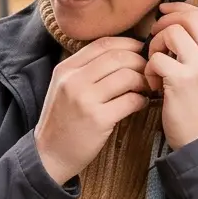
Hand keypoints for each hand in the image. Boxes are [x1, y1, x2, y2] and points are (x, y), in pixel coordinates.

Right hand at [35, 39, 152, 184]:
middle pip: (118, 57)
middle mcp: (73, 81)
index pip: (103, 44)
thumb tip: (121, 55)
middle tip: (148, 71)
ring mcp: (85, 100)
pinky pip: (131, 100)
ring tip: (145, 88)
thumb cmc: (62, 121)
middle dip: (140, 62)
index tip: (141, 51)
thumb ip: (84, 70)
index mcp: (65, 69)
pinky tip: (140, 104)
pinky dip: (142, 101)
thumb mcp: (64, 88)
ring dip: (143, 81)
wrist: (49, 155)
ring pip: (127, 76)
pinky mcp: (98, 119)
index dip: (128, 43)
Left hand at [148, 2, 197, 149]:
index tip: (164, 10)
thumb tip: (177, 23)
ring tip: (155, 66)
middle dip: (164, 23)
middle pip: (187, 18)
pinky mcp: (181, 80)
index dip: (180, 8)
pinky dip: (149, 69)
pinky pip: (156, 58)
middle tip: (153, 36)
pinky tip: (154, 85)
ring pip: (170, 34)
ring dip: (154, 46)